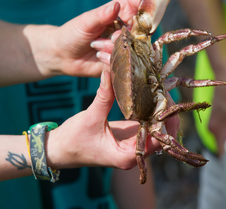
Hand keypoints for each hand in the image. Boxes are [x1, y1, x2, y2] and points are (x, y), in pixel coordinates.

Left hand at [42, 0, 143, 77]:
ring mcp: (126, 44)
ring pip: (134, 47)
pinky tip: (99, 57)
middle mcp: (127, 27)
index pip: (141, 3)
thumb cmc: (72, 33)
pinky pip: (126, 62)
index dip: (150, 4)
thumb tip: (116, 6)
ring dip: (115, 48)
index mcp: (121, 11)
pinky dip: (111, 60)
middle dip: (127, 34)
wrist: (63, 56)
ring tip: (96, 47)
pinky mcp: (123, 60)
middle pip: (142, 29)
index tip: (151, 10)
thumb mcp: (85, 22)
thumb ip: (102, 15)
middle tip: (112, 37)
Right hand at [47, 70, 178, 168]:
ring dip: (157, 108)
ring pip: (154, 127)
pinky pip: (143, 122)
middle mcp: (134, 152)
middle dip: (164, 110)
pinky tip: (147, 94)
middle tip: (162, 87)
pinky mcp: (127, 136)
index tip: (165, 96)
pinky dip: (147, 109)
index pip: (159, 139)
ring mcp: (131, 144)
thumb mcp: (90, 118)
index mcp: (127, 155)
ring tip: (157, 87)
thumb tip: (111, 71)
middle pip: (161, 133)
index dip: (166, 118)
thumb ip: (104, 96)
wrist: (59, 150)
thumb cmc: (72, 141)